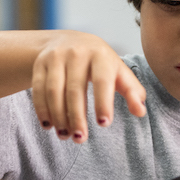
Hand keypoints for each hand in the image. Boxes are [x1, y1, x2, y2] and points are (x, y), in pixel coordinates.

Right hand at [31, 32, 145, 142]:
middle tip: (80, 139)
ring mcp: (55, 57)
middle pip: (74, 89)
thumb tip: (140, 112)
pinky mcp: (40, 64)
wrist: (69, 40)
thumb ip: (132, 91)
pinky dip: (42, 110)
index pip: (102, 81)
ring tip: (64, 136)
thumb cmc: (99, 62)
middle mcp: (76, 53)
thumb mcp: (118, 71)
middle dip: (76, 117)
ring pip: (53, 91)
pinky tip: (48, 125)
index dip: (103, 102)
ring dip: (58, 116)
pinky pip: (38, 89)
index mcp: (101, 55)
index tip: (104, 123)